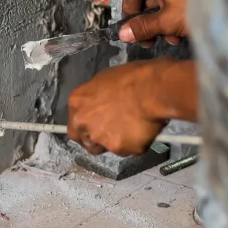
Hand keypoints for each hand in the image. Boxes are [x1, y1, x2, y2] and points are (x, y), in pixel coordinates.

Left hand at [67, 59, 197, 155]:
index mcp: (77, 102)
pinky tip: (143, 130)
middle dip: (97, 140)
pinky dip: (135, 143)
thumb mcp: (106, 80)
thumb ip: (96, 99)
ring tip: (133, 128)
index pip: (74, 124)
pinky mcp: (118, 148)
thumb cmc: (133, 78)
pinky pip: (127, 150)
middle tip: (114, 133)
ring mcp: (100, 137)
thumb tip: (102, 105)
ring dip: (117, 141)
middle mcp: (83, 122)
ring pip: (106, 147)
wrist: (152, 89)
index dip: (86, 128)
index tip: (96, 127)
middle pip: (85, 140)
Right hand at [119, 0, 192, 47]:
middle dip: (146, 22)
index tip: (134, 26)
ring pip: (158, 4)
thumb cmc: (195, 9)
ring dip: (160, 24)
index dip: (128, 8)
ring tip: (170, 39)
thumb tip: (123, 34)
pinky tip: (179, 34)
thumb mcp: (165, 22)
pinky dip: (171, 18)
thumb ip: (142, 28)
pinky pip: (172, 2)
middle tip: (149, 40)